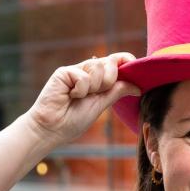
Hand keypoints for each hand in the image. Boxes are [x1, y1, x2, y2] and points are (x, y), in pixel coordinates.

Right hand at [25, 53, 141, 146]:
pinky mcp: (64, 72)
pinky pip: (84, 76)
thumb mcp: (100, 105)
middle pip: (110, 62)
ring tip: (78, 97)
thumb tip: (138, 86)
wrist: (51, 129)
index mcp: (96, 80)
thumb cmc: (72, 121)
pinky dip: (80, 90)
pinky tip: (69, 96)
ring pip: (98, 66)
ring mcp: (75, 71)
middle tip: (95, 93)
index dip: (125, 61)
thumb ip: (116, 92)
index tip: (133, 65)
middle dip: (109, 80)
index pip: (114, 63)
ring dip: (93, 87)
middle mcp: (86, 72)